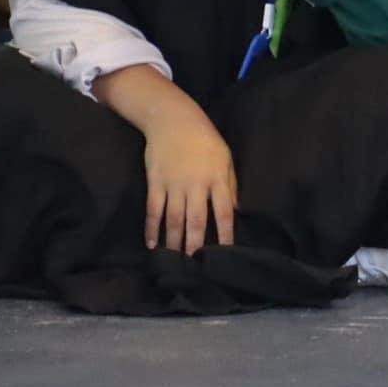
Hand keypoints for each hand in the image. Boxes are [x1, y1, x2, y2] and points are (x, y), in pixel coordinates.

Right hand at [142, 108, 237, 255]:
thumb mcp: (226, 158)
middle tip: (195, 266)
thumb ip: (230, 185)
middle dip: (196, 244)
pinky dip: (152, 227)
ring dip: (174, 241)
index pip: (224, 211)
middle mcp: (196, 184)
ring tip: (174, 260)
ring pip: (174, 219)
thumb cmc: (205, 140)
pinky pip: (153, 210)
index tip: (228, 252)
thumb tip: (236, 210)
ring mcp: (174, 184)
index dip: (226, 233)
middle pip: (197, 220)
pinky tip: (152, 244)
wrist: (174, 120)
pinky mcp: (155, 182)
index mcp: (218, 178)